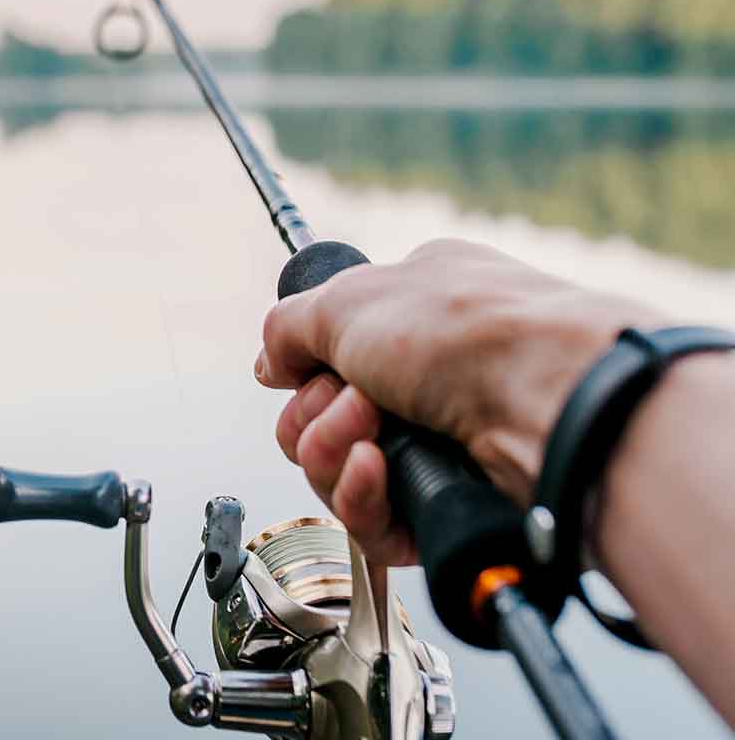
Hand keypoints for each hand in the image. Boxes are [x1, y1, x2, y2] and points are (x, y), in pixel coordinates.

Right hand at [256, 239, 669, 564]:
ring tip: (371, 432)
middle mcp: (424, 376)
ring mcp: (437, 441)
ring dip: (332, 450)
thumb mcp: (349, 299)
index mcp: (410, 310)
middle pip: (318, 418)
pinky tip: (379, 470)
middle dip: (315, 414)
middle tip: (353, 400)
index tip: (306, 370)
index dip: (304, 370)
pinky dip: (360, 496)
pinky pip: (369, 520)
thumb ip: (289, 327)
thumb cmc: (464, 330)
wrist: (549, 399)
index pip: (326, 355)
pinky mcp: (444, 504)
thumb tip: (270, 364)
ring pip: (336, 471)